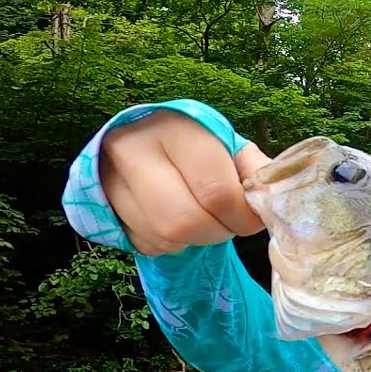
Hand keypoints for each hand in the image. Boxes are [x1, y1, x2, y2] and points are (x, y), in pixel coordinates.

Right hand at [99, 110, 272, 255]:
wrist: (144, 139)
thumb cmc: (196, 145)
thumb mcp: (229, 146)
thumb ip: (254, 170)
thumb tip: (269, 197)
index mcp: (174, 128)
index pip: (215, 189)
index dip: (241, 216)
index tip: (252, 219)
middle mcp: (133, 149)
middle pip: (184, 220)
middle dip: (217, 233)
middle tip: (228, 226)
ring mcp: (108, 178)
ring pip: (163, 237)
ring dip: (194, 241)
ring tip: (205, 222)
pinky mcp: (101, 205)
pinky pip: (145, 243)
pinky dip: (169, 243)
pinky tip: (175, 222)